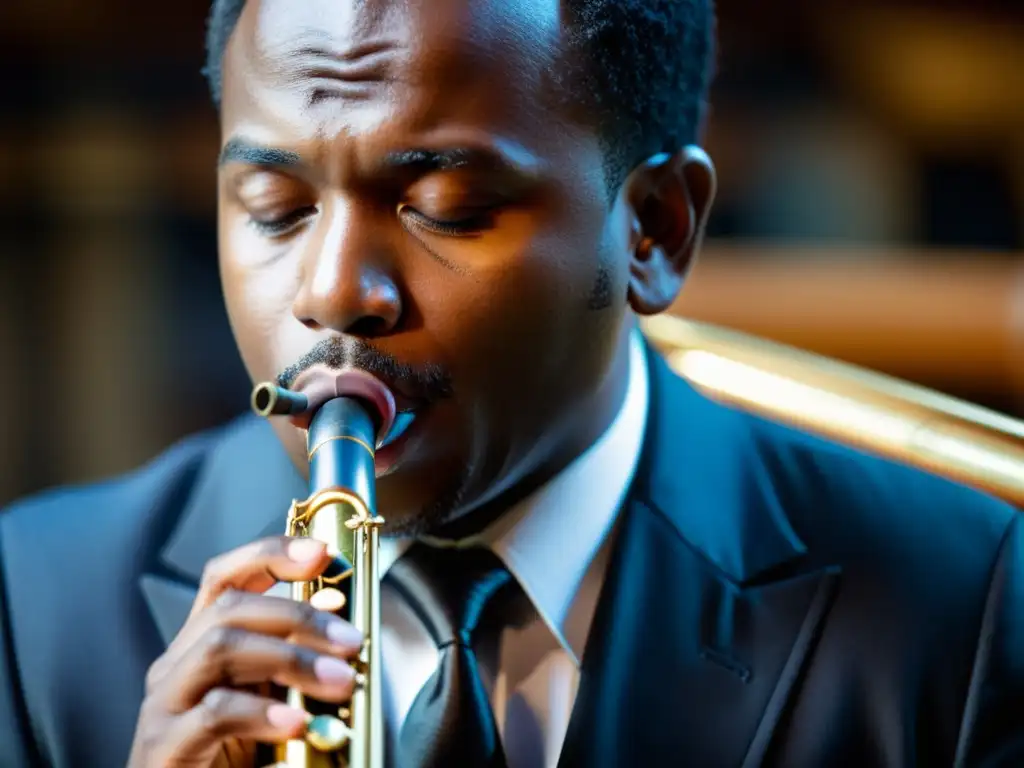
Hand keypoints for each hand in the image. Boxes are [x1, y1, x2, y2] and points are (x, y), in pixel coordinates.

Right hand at [128, 536, 362, 767]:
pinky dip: (262, 713)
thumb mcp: (268, 699)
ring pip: (220, 648)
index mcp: (200, 646)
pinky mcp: (164, 747)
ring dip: (290, 658)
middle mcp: (176, 665)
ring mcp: (164, 704)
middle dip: (298, 615)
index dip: (270, 556)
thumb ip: (293, 662)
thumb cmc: (230, 757)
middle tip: (351, 639)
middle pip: (229, 608)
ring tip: (340, 681)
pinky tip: (298, 723)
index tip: (321, 553)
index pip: (225, 578)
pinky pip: (213, 713)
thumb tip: (342, 624)